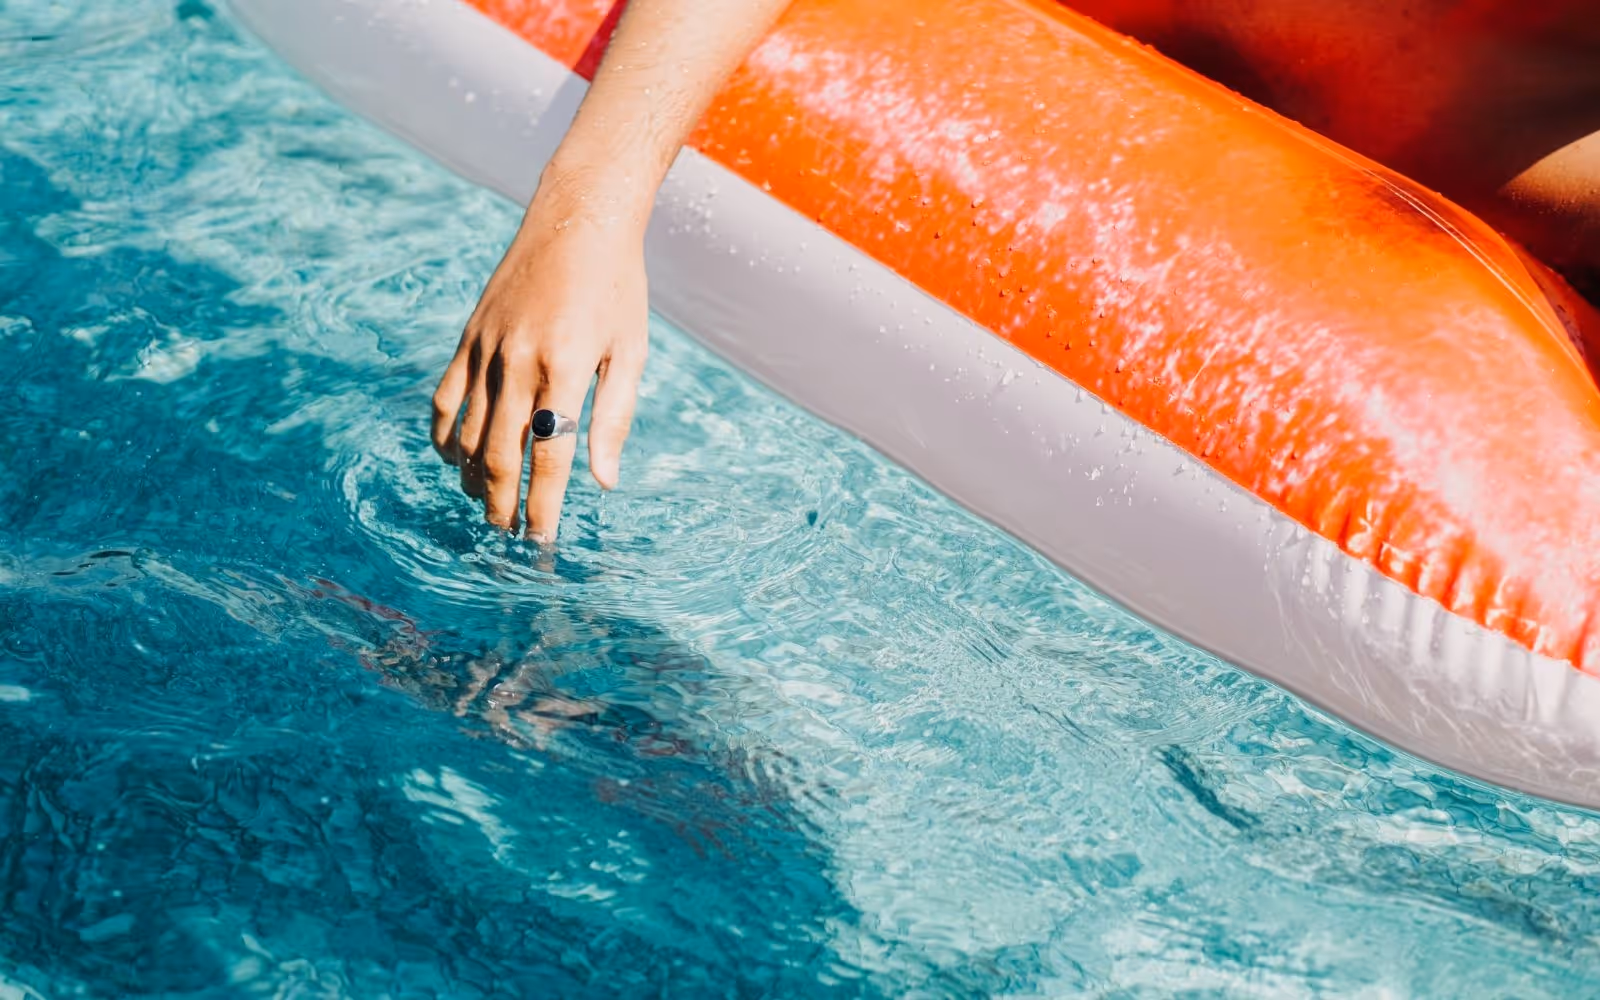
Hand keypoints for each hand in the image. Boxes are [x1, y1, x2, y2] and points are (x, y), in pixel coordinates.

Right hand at [431, 180, 648, 540]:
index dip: (543, 507)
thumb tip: (603, 482)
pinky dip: (445, 436)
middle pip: (500, 454)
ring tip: (487, 506)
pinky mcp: (469, 337)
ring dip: (473, 479)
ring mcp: (487, 348)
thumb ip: (615, 418)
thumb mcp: (631, 352)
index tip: (541, 544)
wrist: (578, 219)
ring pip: (467, 432)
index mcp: (568, 367)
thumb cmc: (617, 288)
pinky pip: (446, 398)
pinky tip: (455, 460)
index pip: (549, 455)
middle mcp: (520, 360)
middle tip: (509, 536)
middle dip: (503, 504)